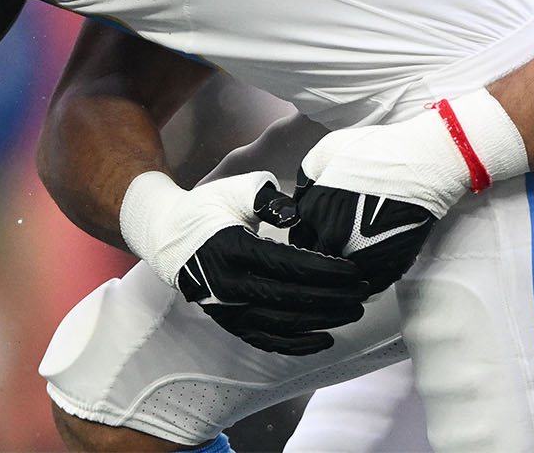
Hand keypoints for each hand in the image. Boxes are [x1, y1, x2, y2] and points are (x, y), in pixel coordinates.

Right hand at [121, 170, 370, 355]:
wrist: (168, 237)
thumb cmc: (209, 207)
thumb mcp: (236, 190)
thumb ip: (267, 197)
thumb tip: (296, 212)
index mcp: (232, 248)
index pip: (288, 265)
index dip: (325, 270)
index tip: (355, 271)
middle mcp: (228, 284)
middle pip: (290, 298)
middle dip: (332, 298)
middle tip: (364, 293)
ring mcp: (227, 308)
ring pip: (282, 324)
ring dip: (322, 320)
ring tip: (353, 311)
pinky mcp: (228, 321)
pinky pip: (265, 340)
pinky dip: (296, 344)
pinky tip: (325, 338)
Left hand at [290, 91, 527, 292]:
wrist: (425, 162)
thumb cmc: (381, 151)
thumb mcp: (328, 149)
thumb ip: (307, 176)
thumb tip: (299, 196)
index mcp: (315, 211)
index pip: (298, 239)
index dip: (307, 234)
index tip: (315, 231)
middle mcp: (334, 239)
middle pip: (317, 260)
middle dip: (323, 252)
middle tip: (337, 239)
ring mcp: (361, 257)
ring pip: (340, 277)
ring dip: (342, 268)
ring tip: (355, 249)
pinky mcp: (388, 269)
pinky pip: (366, 286)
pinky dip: (364, 278)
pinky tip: (370, 260)